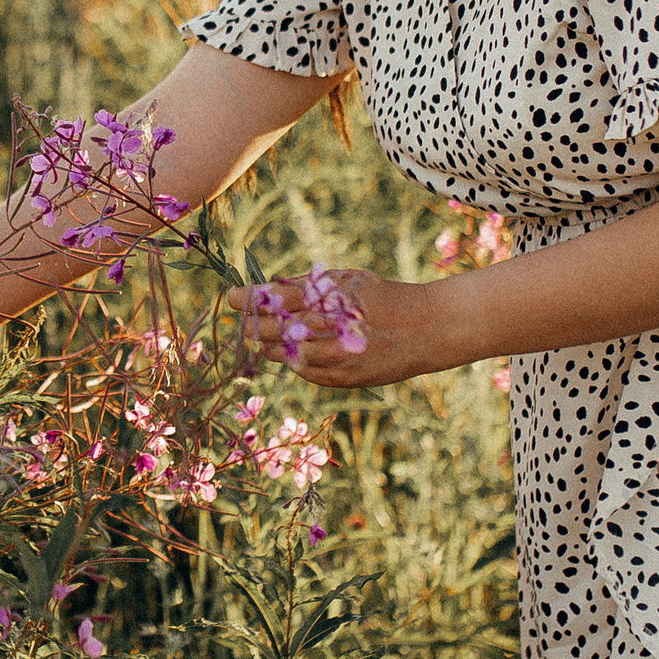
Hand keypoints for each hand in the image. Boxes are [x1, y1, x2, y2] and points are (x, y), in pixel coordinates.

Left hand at [225, 268, 451, 387]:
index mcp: (330, 298)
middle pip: (274, 328)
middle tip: (239, 320)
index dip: (250, 299)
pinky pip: (305, 373)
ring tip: (256, 338)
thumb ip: (309, 284)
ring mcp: (337, 357)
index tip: (231, 296)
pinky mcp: (344, 379)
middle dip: (251, 323)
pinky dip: (293, 362)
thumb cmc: (383, 298)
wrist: (427, 329)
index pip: (278, 298)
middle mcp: (331, 328)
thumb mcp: (348, 279)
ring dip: (266, 345)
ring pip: (285, 354)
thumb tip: (270, 288)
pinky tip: (287, 354)